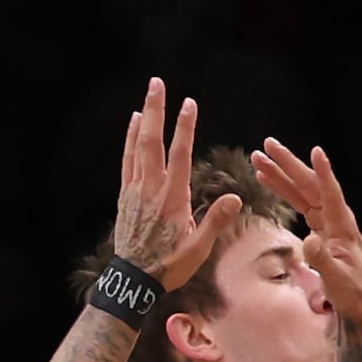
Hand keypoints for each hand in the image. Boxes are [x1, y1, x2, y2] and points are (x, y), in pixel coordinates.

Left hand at [113, 78, 244, 292]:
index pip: (180, 155)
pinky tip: (134, 124)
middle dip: (157, 110)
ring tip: (148, 95)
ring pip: (138, 146)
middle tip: (158, 83)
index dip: (185, 128)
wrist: (133, 279)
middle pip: (153, 141)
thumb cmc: (169, 266)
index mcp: (173, 199)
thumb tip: (235, 198)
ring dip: (144, 118)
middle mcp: (152, 189)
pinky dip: (131, 139)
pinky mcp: (126, 195)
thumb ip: (215, 221)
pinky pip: (128, 160)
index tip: (189, 104)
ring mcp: (136, 190)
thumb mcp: (199, 249)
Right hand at [249, 139, 361, 322]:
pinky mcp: (317, 225)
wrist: (357, 300)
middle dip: (288, 164)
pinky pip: (298, 201)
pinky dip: (282, 189)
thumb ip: (322, 260)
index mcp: (342, 225)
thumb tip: (309, 240)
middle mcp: (334, 216)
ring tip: (258, 158)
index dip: (323, 172)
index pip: (331, 192)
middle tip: (267, 146)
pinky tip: (266, 179)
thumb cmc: (351, 291)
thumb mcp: (337, 279)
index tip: (316, 151)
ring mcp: (325, 219)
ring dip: (280, 173)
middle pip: (309, 183)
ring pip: (301, 189)